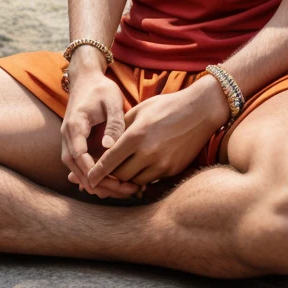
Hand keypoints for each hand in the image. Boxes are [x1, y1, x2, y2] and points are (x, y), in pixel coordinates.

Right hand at [60, 70, 140, 199]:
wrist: (85, 78)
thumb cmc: (101, 88)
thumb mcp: (112, 100)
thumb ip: (113, 123)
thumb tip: (110, 147)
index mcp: (75, 125)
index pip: (79, 155)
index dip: (93, 172)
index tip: (113, 183)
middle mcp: (67, 136)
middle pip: (77, 168)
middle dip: (99, 183)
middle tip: (124, 191)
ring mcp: (69, 141)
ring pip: (77, 170)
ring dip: (97, 183)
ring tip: (122, 191)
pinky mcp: (76, 144)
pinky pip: (81, 165)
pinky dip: (94, 176)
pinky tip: (113, 184)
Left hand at [87, 78, 228, 188]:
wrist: (200, 110)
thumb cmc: (167, 106)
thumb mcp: (140, 110)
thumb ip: (121, 128)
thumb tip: (105, 145)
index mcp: (136, 135)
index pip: (109, 161)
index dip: (96, 172)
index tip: (87, 179)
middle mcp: (148, 153)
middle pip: (120, 175)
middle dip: (110, 177)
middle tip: (102, 176)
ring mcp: (162, 164)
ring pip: (135, 181)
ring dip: (126, 178)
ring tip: (121, 172)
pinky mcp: (172, 170)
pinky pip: (150, 180)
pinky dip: (142, 177)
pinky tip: (140, 168)